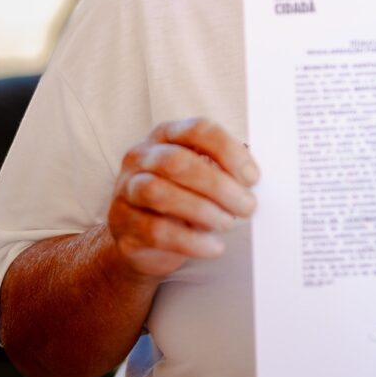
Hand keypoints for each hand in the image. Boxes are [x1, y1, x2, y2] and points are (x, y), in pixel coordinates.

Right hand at [107, 119, 258, 280]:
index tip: (253, 177)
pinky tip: (213, 247)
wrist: (143, 239)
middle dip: (218, 185)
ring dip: (202, 210)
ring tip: (227, 224)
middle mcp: (141, 157)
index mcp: (166, 136)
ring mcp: (126, 189)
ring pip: (159, 193)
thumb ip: (223, 173)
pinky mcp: (122, 223)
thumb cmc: (181, 200)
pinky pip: (156, 231)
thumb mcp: (202, 180)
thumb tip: (251, 181)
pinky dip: (190, 241)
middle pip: (177, 162)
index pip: (198, 130)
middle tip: (247, 205)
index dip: (228, 151)